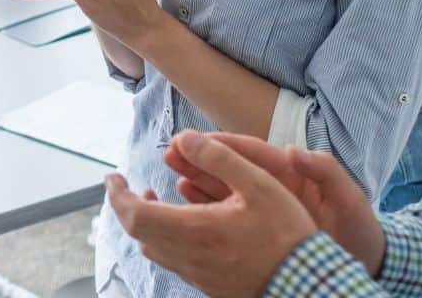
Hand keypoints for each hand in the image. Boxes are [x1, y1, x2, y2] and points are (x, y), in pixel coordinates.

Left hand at [107, 130, 324, 297]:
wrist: (308, 284)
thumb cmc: (286, 234)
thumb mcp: (259, 184)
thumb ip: (219, 158)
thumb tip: (184, 137)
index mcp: (194, 229)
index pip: (134, 214)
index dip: (117, 194)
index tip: (112, 177)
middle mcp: (188, 256)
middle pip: (137, 233)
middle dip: (125, 207)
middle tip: (126, 187)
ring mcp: (197, 275)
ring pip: (153, 250)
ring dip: (143, 224)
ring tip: (153, 202)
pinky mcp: (208, 286)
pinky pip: (172, 262)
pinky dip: (162, 241)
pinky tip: (182, 227)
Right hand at [162, 131, 385, 277]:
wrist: (366, 262)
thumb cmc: (360, 228)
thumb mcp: (348, 198)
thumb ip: (325, 171)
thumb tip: (295, 150)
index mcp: (293, 174)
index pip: (254, 153)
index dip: (225, 144)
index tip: (198, 138)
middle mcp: (274, 189)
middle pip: (231, 169)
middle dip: (202, 158)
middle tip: (173, 151)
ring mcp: (265, 211)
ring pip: (224, 191)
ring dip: (198, 180)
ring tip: (173, 173)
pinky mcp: (259, 231)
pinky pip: (227, 216)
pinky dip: (206, 209)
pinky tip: (185, 203)